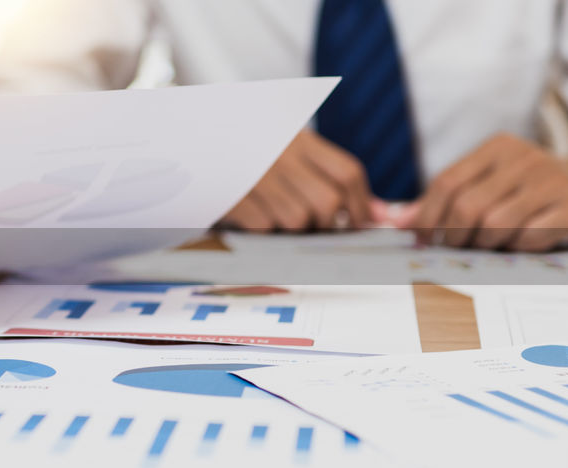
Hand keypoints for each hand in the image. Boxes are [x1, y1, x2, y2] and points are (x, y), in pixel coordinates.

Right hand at [219, 130, 373, 231]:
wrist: (185, 142)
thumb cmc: (242, 151)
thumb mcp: (283, 149)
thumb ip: (327, 176)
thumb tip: (382, 215)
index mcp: (296, 136)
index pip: (347, 172)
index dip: (362, 204)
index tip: (362, 222)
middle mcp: (279, 152)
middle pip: (328, 201)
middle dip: (329, 224)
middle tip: (319, 230)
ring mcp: (255, 173)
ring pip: (298, 219)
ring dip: (294, 231)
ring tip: (279, 222)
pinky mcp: (232, 194)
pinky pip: (265, 227)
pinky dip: (264, 232)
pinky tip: (252, 220)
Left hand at [397, 134, 567, 251]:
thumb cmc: (531, 190)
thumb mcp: (490, 182)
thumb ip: (445, 199)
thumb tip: (396, 221)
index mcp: (497, 147)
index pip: (447, 183)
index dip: (428, 217)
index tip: (424, 240)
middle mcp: (526, 158)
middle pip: (468, 207)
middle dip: (454, 236)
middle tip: (457, 248)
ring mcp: (554, 180)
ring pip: (496, 225)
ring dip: (486, 244)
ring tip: (491, 244)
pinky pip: (531, 237)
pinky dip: (518, 249)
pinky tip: (522, 244)